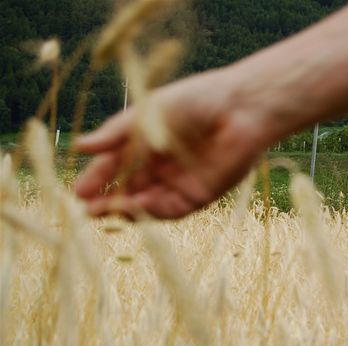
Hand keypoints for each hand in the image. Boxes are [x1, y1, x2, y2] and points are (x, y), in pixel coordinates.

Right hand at [74, 70, 271, 218]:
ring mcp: (179, 183)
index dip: (96, 180)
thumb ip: (117, 134)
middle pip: (128, 190)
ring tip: (102, 210)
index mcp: (146, 145)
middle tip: (86, 209)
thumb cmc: (195, 100)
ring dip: (124, 210)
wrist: (239, 108)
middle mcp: (161, 167)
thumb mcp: (148, 113)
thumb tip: (80, 146)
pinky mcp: (199, 195)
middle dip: (106, 202)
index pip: (115, 168)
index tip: (78, 191)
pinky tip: (135, 207)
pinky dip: (151, 212)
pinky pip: (171, 209)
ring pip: (147, 205)